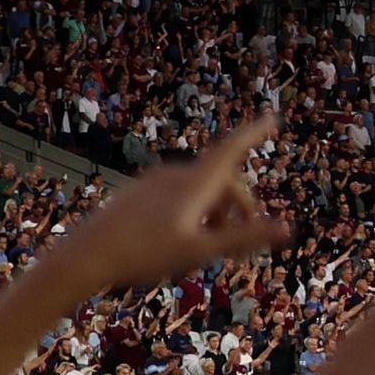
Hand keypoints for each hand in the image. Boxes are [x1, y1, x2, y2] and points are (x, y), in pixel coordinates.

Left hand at [41, 117, 281, 296]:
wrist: (85, 256)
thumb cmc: (145, 254)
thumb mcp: (200, 250)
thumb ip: (244, 237)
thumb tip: (288, 228)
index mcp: (194, 184)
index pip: (232, 150)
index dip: (254, 133)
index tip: (272, 118)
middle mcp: (176, 175)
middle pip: (222, 180)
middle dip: (238, 207)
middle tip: (239, 248)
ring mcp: (154, 182)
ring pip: (200, 190)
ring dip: (214, 213)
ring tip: (205, 249)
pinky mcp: (139, 192)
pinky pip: (178, 194)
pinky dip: (193, 211)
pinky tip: (179, 241)